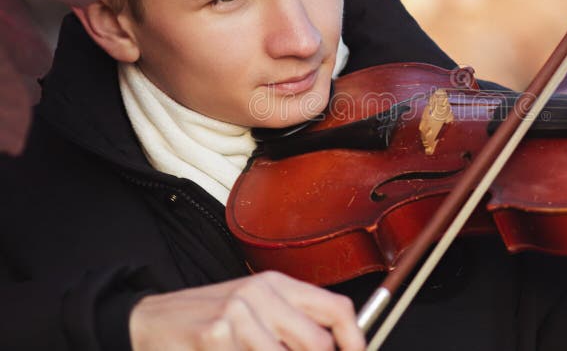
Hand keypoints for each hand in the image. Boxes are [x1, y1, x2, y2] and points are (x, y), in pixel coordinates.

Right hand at [129, 270, 364, 350]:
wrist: (149, 322)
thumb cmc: (205, 319)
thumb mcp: (254, 309)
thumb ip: (291, 323)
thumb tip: (333, 345)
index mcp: (275, 283)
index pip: (336, 308)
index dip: (355, 341)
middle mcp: (260, 293)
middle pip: (318, 343)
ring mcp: (237, 314)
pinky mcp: (216, 337)